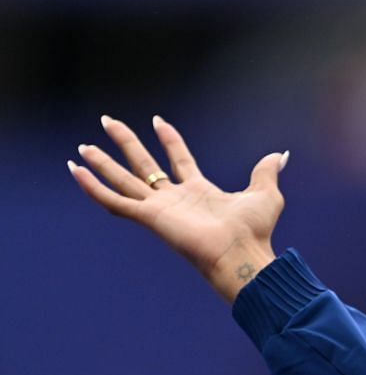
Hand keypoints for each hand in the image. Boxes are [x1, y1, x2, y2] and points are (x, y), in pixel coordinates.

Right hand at [68, 114, 288, 303]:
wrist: (243, 253)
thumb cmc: (255, 232)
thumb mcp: (265, 194)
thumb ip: (266, 172)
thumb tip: (280, 155)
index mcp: (199, 192)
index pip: (179, 160)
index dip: (170, 140)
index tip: (158, 121)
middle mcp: (176, 199)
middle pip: (144, 165)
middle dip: (126, 143)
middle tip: (108, 121)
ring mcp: (160, 209)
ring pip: (124, 180)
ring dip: (103, 163)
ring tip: (83, 146)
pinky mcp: (149, 218)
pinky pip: (114, 201)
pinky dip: (93, 187)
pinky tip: (76, 171)